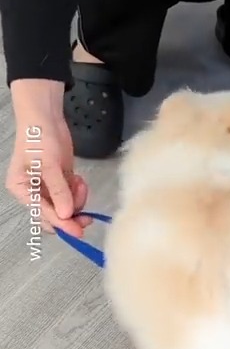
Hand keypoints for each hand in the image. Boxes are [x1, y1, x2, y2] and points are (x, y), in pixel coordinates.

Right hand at [6, 80, 90, 236]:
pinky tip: (78, 179)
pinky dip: (78, 192)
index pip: (43, 213)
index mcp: (22, 190)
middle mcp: (34, 193)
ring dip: (77, 199)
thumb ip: (58, 190)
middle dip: (71, 216)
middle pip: (54, 215)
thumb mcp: (49, 165)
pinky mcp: (61, 181)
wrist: (46, 117)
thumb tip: (65, 215)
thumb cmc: (39, 139)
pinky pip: (72, 196)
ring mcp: (48, 188)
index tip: (78, 231)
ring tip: (79, 182)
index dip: (62, 224)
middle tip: (88, 217)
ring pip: (66, 207)